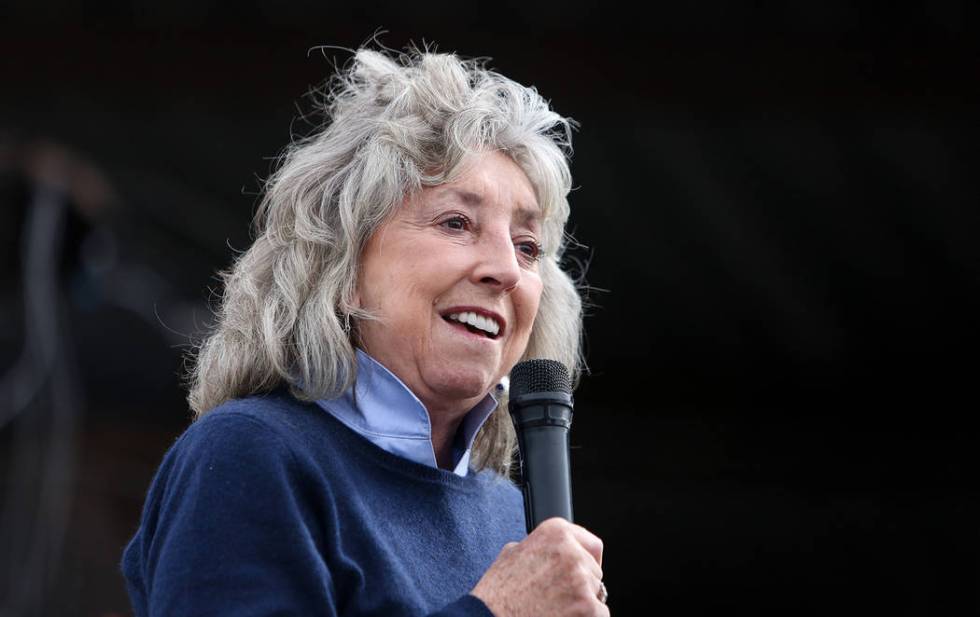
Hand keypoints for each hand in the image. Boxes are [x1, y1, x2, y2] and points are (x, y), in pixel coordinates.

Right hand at [471, 518, 608, 616]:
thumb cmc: (497, 594)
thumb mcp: (512, 555)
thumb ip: (538, 547)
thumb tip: (550, 550)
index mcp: (555, 534)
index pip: (592, 544)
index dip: (587, 560)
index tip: (583, 571)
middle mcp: (572, 553)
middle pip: (594, 572)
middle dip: (582, 585)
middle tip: (557, 596)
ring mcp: (582, 582)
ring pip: (597, 595)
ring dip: (583, 604)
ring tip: (555, 609)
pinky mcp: (589, 608)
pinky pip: (599, 614)